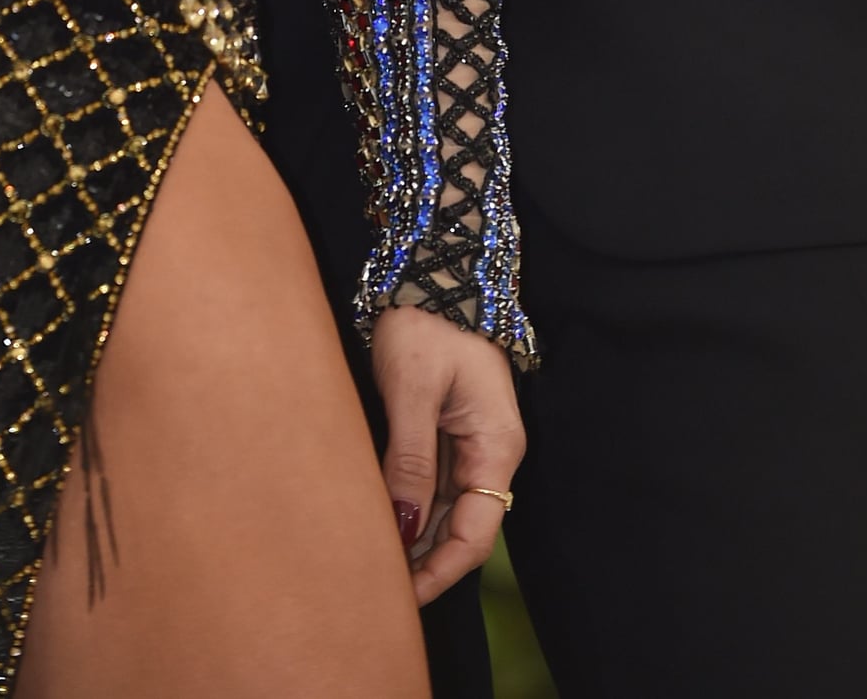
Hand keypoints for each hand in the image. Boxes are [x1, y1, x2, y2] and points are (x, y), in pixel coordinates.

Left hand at [370, 305, 524, 603]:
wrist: (433, 269)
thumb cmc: (426, 322)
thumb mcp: (413, 389)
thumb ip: (410, 458)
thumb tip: (402, 525)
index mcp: (496, 444)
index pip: (475, 533)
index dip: (440, 571)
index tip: (401, 597)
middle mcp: (490, 450)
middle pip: (462, 526)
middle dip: (424, 561)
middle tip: (374, 587)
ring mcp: (470, 439)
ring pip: (446, 507)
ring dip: (415, 536)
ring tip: (370, 561)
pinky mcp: (448, 426)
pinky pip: (434, 480)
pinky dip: (410, 504)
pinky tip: (381, 518)